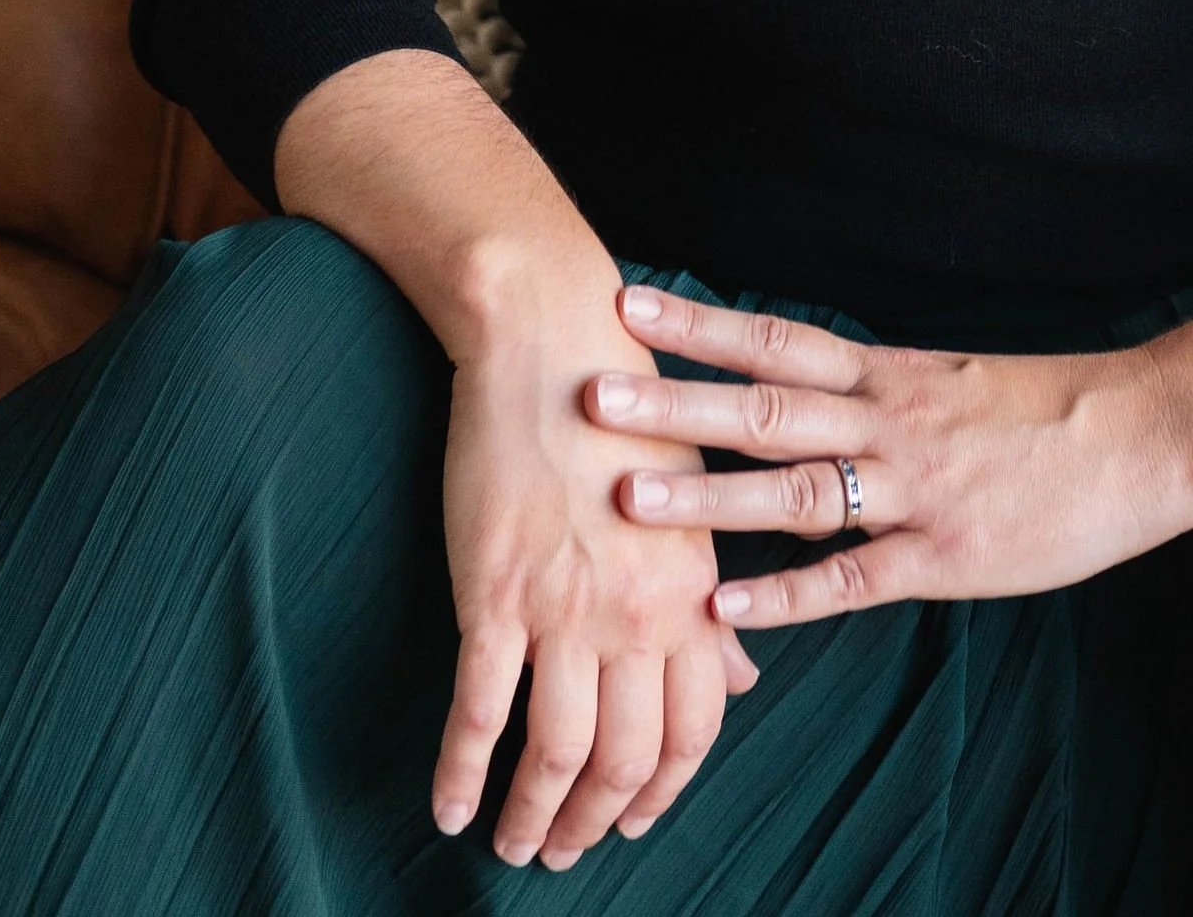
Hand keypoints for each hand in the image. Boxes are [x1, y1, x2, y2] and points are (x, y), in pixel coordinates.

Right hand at [433, 288, 760, 868]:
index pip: (694, 727)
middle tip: (567, 850)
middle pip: (626, 759)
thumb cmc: (627, 413)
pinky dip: (462, 773)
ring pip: (555, 753)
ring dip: (533, 815)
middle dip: (597, 821)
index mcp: (692, 590)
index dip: (665, 788)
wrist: (552, 343)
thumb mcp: (690, 503)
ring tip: (513, 843)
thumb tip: (742, 677)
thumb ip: (712, 601)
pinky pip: (478, 712)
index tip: (637, 818)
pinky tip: (449, 807)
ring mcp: (563, 608)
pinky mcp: (492, 594)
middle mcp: (637, 612)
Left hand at [585, 282, 1192, 631]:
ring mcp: (914, 489)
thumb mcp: (955, 379)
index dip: (700, 324)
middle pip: (764, 406)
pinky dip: (783, 594)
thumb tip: (806, 390)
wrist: (1146, 433)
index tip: (629, 304)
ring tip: (627, 495)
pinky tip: (724, 605)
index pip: (776, 341)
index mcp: (891, 373)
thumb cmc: (1050, 410)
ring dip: (706, 493)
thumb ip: (879, 392)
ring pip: (792, 489)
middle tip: (590, 394)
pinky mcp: (944, 556)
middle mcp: (889, 421)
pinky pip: (850, 576)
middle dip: (674, 401)